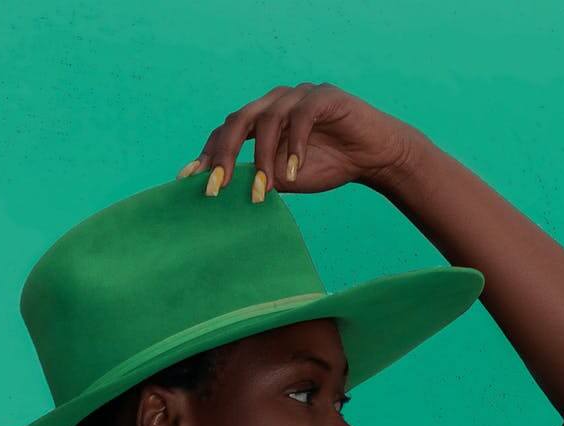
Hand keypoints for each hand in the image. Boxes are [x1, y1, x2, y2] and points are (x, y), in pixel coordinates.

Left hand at [174, 82, 422, 199]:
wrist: (375, 157)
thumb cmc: (330, 166)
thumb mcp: (286, 179)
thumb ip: (259, 178)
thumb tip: (226, 192)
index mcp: (262, 118)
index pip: (226, 131)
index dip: (207, 154)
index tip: (188, 180)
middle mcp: (276, 101)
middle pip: (238, 119)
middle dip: (224, 154)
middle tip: (217, 187)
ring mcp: (299, 95)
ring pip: (268, 119)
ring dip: (263, 158)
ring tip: (265, 188)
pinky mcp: (325, 96)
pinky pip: (302, 117)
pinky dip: (295, 145)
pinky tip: (295, 172)